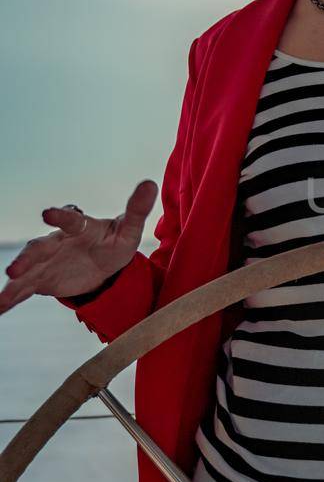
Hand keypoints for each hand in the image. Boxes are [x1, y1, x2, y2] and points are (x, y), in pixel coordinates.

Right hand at [0, 180, 158, 315]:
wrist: (104, 265)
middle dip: (26, 258)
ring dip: (14, 282)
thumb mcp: (129, 231)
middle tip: (13, 270)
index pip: (70, 219)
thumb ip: (137, 210)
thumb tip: (150, 183)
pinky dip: (10, 298)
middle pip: (39, 247)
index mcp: (80, 227)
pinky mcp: (40, 279)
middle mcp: (57, 242)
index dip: (59, 215)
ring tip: (3, 296)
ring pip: (26, 270)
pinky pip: (24, 288)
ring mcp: (45, 262)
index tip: (47, 213)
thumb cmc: (114, 242)